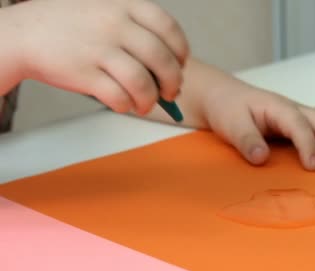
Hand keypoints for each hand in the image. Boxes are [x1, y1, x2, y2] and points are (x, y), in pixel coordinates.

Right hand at [11, 0, 188, 114]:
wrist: (23, 33)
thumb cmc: (70, 26)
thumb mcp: (105, 10)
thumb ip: (136, 30)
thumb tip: (171, 67)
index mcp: (124, 5)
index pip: (169, 28)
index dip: (181, 51)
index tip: (181, 64)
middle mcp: (115, 24)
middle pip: (162, 60)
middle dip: (173, 83)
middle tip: (171, 93)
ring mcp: (99, 49)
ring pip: (143, 84)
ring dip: (150, 100)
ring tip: (145, 104)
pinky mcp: (84, 73)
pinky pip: (119, 97)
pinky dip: (126, 105)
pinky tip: (123, 103)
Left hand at [192, 72, 314, 170]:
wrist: (223, 96)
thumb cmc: (228, 109)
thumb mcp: (231, 124)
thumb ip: (246, 140)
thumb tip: (261, 157)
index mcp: (278, 108)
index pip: (299, 125)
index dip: (308, 145)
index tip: (313, 166)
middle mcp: (294, 108)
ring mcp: (300, 113)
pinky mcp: (301, 120)